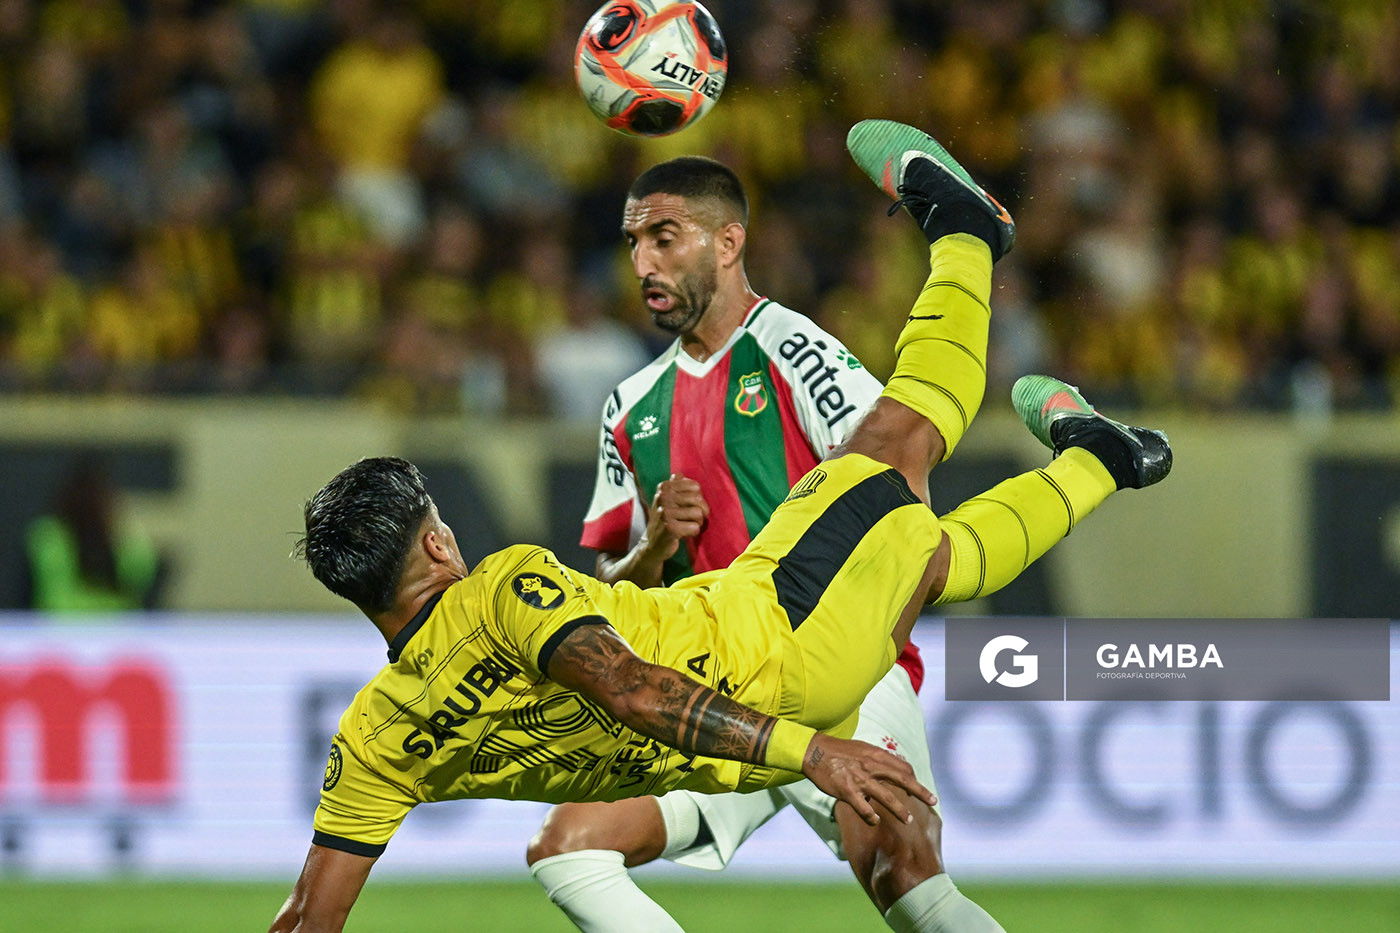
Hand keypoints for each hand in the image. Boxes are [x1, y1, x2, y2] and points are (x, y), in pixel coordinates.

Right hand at [642, 473, 708, 559]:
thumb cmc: (665, 520)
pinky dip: (693, 532)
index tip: (690, 507)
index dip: (698, 498)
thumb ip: (675, 486)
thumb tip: (681, 475)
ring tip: (686, 526)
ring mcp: (665, 513)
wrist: (651, 544)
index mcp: (664, 487)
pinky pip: (695, 527)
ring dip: (697, 523)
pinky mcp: (669, 528)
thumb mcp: (666, 500)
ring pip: (698, 514)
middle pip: (698, 499)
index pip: (695, 486)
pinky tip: (683, 534)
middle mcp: (662, 497)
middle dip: (702, 511)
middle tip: (694, 519)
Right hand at [801, 733, 935, 826]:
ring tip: (909, 820)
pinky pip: (863, 807)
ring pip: (887, 797)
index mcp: (876, 755)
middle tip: (933, 802)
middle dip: (920, 792)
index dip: (913, 779)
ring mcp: (860, 779)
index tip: (918, 789)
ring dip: (900, 810)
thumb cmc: (839, 750)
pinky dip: (872, 816)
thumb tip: (891, 766)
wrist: (814, 751)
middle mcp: (871, 766)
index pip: (903, 767)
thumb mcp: (862, 748)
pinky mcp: (847, 791)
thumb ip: (877, 758)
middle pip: (902, 779)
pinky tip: (876, 821)